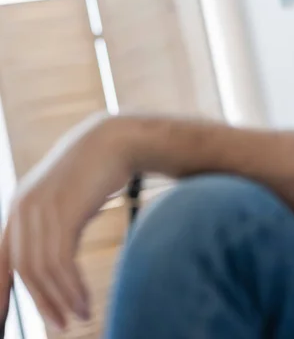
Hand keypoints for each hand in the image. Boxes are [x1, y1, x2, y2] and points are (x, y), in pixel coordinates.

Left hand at [0, 114, 132, 329]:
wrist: (114, 141)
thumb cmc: (95, 172)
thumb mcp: (66, 199)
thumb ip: (54, 223)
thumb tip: (56, 253)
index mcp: (18, 210)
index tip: (3, 321)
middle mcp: (21, 211)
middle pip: (21, 271)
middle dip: (40, 304)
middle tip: (60, 326)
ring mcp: (40, 210)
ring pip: (41, 270)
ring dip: (61, 299)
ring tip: (79, 317)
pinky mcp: (63, 211)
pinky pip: (61, 261)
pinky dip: (72, 287)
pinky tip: (85, 299)